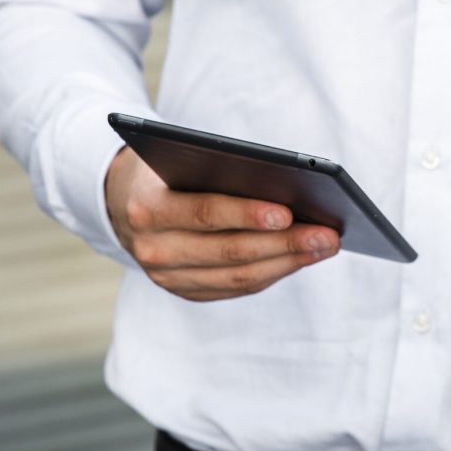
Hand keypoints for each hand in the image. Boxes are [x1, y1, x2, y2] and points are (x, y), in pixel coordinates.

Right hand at [105, 146, 339, 300]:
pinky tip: (302, 258)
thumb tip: (288, 192)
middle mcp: (153, 250)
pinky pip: (237, 286)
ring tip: (325, 246)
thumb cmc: (167, 169)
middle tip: (327, 234)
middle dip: (285, 244)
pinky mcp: (184, 291)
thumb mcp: (181, 159)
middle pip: (230, 251)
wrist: (122, 201)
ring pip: (238, 276)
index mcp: (148, 209)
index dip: (248, 215)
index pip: (205, 214)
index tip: (289, 212)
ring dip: (289, 262)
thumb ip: (220, 171)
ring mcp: (167, 277)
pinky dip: (273, 272)